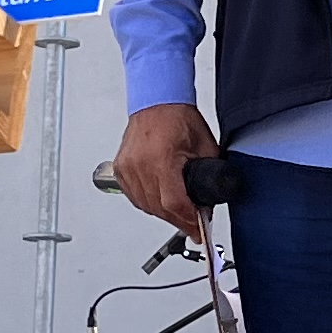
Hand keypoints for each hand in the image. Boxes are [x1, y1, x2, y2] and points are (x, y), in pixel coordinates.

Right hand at [113, 103, 216, 234]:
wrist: (157, 102)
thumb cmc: (178, 118)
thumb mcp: (205, 147)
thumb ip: (211, 176)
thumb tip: (210, 201)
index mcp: (162, 158)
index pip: (174, 202)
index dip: (188, 220)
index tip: (198, 230)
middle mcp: (140, 164)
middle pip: (159, 208)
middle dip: (179, 220)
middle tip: (193, 226)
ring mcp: (127, 167)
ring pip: (146, 206)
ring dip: (163, 214)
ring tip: (179, 214)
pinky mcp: (120, 169)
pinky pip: (134, 197)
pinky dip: (148, 203)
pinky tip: (159, 202)